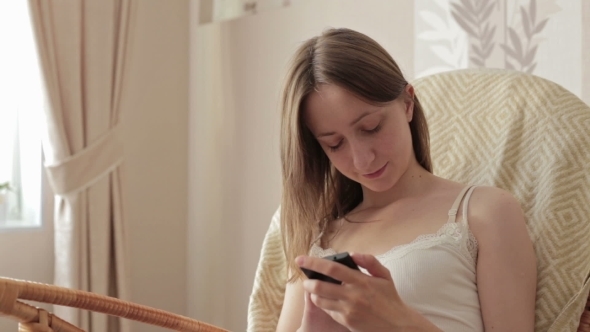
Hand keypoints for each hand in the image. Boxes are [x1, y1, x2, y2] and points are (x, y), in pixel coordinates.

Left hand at [296, 253, 438, 331]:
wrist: (398, 325)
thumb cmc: (390, 299)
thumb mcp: (384, 276)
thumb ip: (369, 261)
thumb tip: (352, 253)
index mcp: (361, 281)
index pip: (332, 269)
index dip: (313, 262)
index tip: (300, 259)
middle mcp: (352, 295)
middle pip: (320, 286)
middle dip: (308, 282)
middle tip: (305, 280)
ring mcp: (348, 310)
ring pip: (320, 300)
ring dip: (313, 294)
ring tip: (313, 290)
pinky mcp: (346, 321)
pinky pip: (328, 311)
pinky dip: (324, 304)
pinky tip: (326, 301)